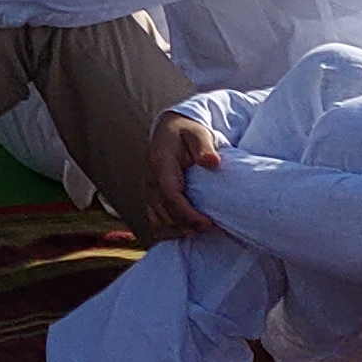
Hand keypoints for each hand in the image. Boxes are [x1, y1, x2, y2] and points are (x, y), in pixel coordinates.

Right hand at [141, 114, 225, 239]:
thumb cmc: (187, 132)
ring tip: (200, 232)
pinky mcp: (150, 196)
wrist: (170, 129)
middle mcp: (151, 179)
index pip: (170, 195)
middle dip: (186, 225)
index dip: (188, 214)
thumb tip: (212, 162)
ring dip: (177, 230)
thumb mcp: (198, 133)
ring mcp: (148, 189)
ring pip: (157, 219)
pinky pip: (153, 220)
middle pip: (164, 212)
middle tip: (211, 229)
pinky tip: (185, 233)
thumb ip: (204, 146)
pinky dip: (167, 230)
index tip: (208, 224)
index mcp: (161, 164)